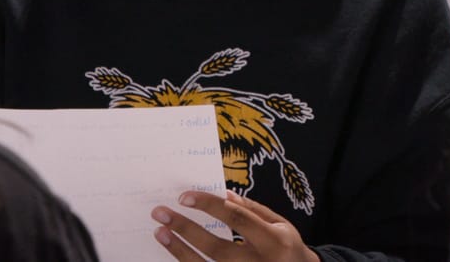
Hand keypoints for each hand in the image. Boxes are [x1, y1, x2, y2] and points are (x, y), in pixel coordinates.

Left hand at [152, 190, 319, 261]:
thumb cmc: (288, 248)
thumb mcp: (281, 225)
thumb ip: (254, 210)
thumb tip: (223, 195)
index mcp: (273, 241)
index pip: (236, 219)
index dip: (209, 207)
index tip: (185, 197)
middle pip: (216, 247)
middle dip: (186, 229)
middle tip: (161, 213)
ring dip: (180, 251)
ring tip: (160, 233)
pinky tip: (176, 253)